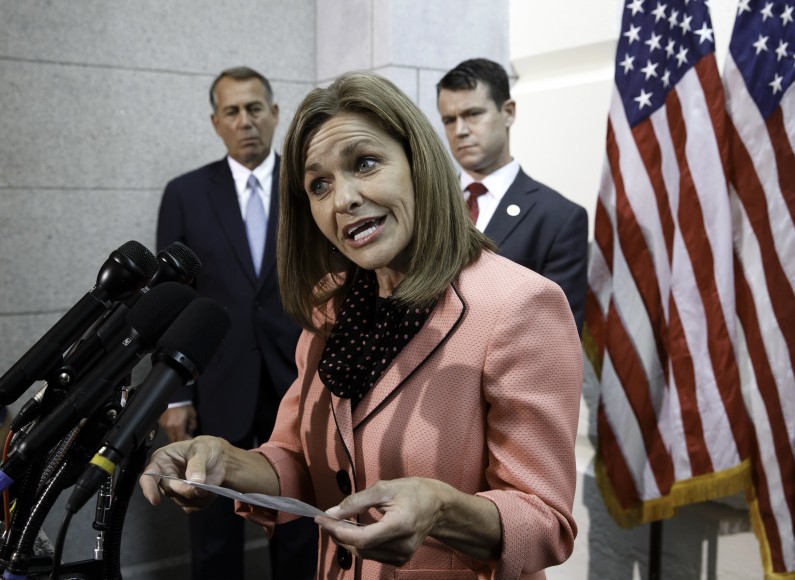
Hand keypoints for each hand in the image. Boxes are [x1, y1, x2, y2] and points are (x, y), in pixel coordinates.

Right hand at [138, 435, 227, 512]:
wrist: (220, 458)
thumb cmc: (206, 448)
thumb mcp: (202, 449)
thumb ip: (197, 464)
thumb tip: (194, 482)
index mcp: (162, 460)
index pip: (148, 477)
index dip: (149, 489)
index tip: (155, 501)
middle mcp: (164, 476)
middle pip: (168, 490)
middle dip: (184, 490)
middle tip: (199, 487)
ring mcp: (175, 489)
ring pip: (180, 500)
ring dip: (196, 496)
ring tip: (207, 484)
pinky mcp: (186, 499)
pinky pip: (191, 506)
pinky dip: (202, 501)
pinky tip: (208, 490)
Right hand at [158, 405, 196, 442]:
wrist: (174, 396)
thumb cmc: (184, 404)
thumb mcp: (192, 414)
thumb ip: (193, 424)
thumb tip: (191, 430)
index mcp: (177, 426)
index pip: (180, 440)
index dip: (185, 441)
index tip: (189, 440)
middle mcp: (169, 427)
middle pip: (173, 440)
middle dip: (180, 440)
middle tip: (185, 437)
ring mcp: (164, 425)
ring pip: (169, 436)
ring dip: (175, 435)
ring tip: (181, 430)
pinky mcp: (161, 422)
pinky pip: (166, 430)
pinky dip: (171, 430)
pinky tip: (175, 426)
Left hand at [314, 477, 445, 566]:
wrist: (437, 506)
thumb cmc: (413, 491)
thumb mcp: (385, 488)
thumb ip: (357, 501)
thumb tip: (332, 513)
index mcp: (400, 525)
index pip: (363, 538)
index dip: (339, 531)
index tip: (321, 519)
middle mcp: (402, 545)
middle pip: (361, 547)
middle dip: (339, 534)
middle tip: (326, 519)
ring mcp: (402, 555)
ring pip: (364, 553)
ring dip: (347, 539)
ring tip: (339, 523)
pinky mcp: (400, 559)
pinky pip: (372, 554)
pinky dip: (360, 543)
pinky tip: (356, 530)